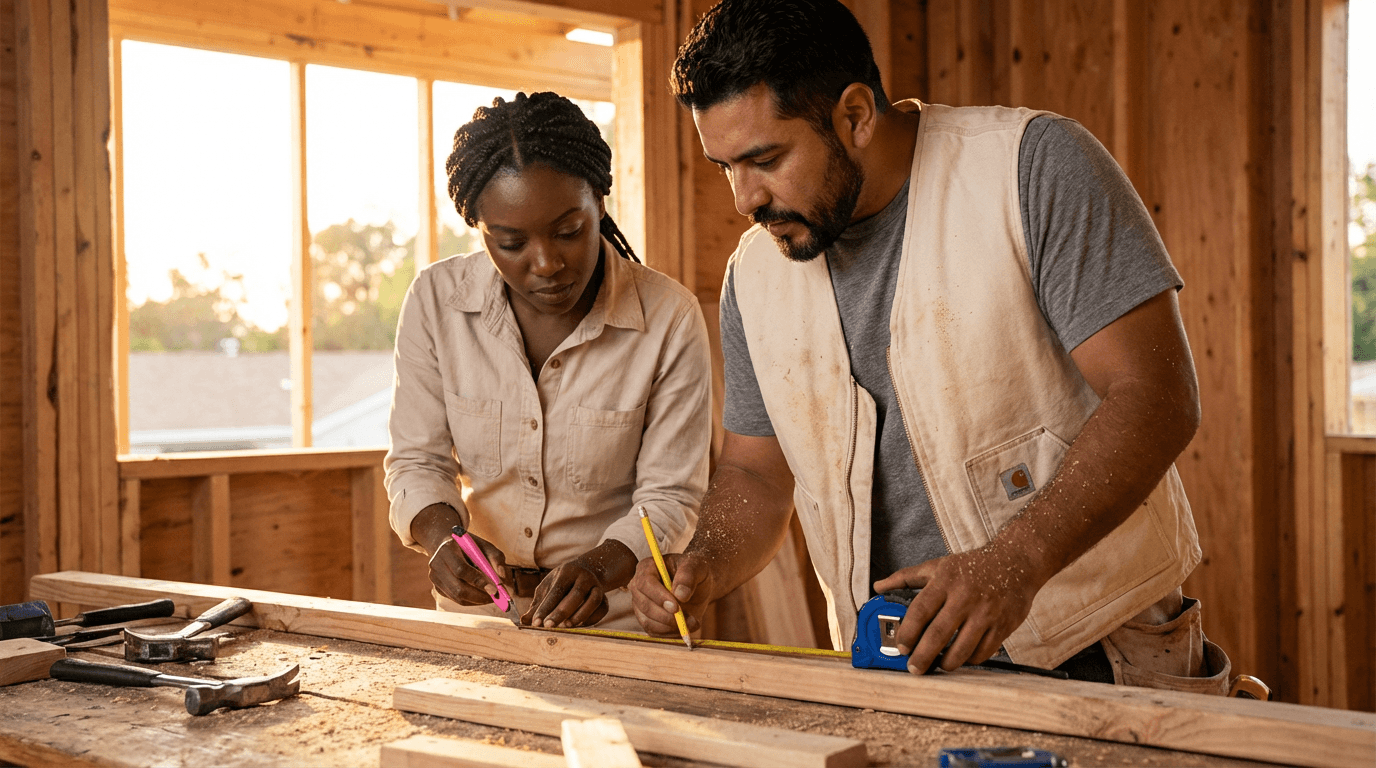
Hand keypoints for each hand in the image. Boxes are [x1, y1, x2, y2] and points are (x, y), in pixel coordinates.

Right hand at [409, 502, 509, 606]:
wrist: (447, 544)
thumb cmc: (468, 545)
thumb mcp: (484, 545)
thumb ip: (496, 558)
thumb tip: (502, 578)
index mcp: (446, 549)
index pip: (461, 570)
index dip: (478, 581)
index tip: (494, 589)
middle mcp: (436, 564)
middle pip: (458, 588)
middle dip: (480, 596)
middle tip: (497, 597)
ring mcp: (434, 578)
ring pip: (458, 597)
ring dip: (478, 600)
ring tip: (492, 597)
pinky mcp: (437, 587)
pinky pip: (456, 599)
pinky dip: (472, 600)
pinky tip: (481, 595)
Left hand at [525, 540, 635, 627]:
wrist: (587, 571)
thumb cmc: (562, 582)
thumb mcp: (548, 587)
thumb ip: (537, 604)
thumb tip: (524, 620)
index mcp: (567, 572)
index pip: (556, 591)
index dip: (546, 608)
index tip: (536, 622)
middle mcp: (584, 577)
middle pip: (575, 595)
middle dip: (561, 612)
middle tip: (549, 626)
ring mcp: (597, 586)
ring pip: (593, 601)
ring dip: (580, 615)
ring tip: (566, 626)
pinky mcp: (605, 598)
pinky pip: (602, 609)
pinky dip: (592, 619)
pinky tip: (579, 625)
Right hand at [629, 552, 713, 635]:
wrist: (698, 585)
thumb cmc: (694, 572)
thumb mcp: (696, 567)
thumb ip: (688, 576)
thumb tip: (680, 594)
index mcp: (647, 568)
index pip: (645, 583)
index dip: (659, 596)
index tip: (676, 607)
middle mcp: (638, 587)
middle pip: (644, 605)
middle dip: (666, 616)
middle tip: (686, 619)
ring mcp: (640, 605)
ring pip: (648, 622)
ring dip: (671, 626)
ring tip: (692, 621)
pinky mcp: (647, 620)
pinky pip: (655, 632)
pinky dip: (671, 633)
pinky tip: (686, 625)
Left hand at [872, 542, 1046, 674]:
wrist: (1016, 561)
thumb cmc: (972, 566)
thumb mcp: (937, 566)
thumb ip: (905, 577)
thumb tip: (878, 587)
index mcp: (945, 581)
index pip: (920, 610)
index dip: (908, 632)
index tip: (901, 646)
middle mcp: (965, 597)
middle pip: (939, 634)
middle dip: (923, 656)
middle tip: (914, 668)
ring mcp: (986, 612)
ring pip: (963, 648)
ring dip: (947, 663)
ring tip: (938, 666)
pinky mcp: (1003, 625)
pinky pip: (984, 651)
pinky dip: (970, 659)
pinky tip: (962, 658)